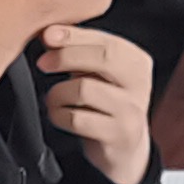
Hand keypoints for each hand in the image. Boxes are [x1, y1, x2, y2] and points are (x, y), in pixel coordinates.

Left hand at [34, 23, 153, 183]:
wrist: (125, 149)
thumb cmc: (106, 105)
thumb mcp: (99, 74)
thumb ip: (80, 51)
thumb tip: (50, 34)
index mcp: (136, 62)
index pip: (106, 41)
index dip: (74, 36)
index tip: (48, 35)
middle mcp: (139, 83)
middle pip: (102, 58)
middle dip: (66, 56)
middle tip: (44, 63)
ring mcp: (131, 110)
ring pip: (84, 89)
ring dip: (58, 93)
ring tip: (54, 98)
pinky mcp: (119, 135)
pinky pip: (78, 119)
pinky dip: (59, 115)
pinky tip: (59, 114)